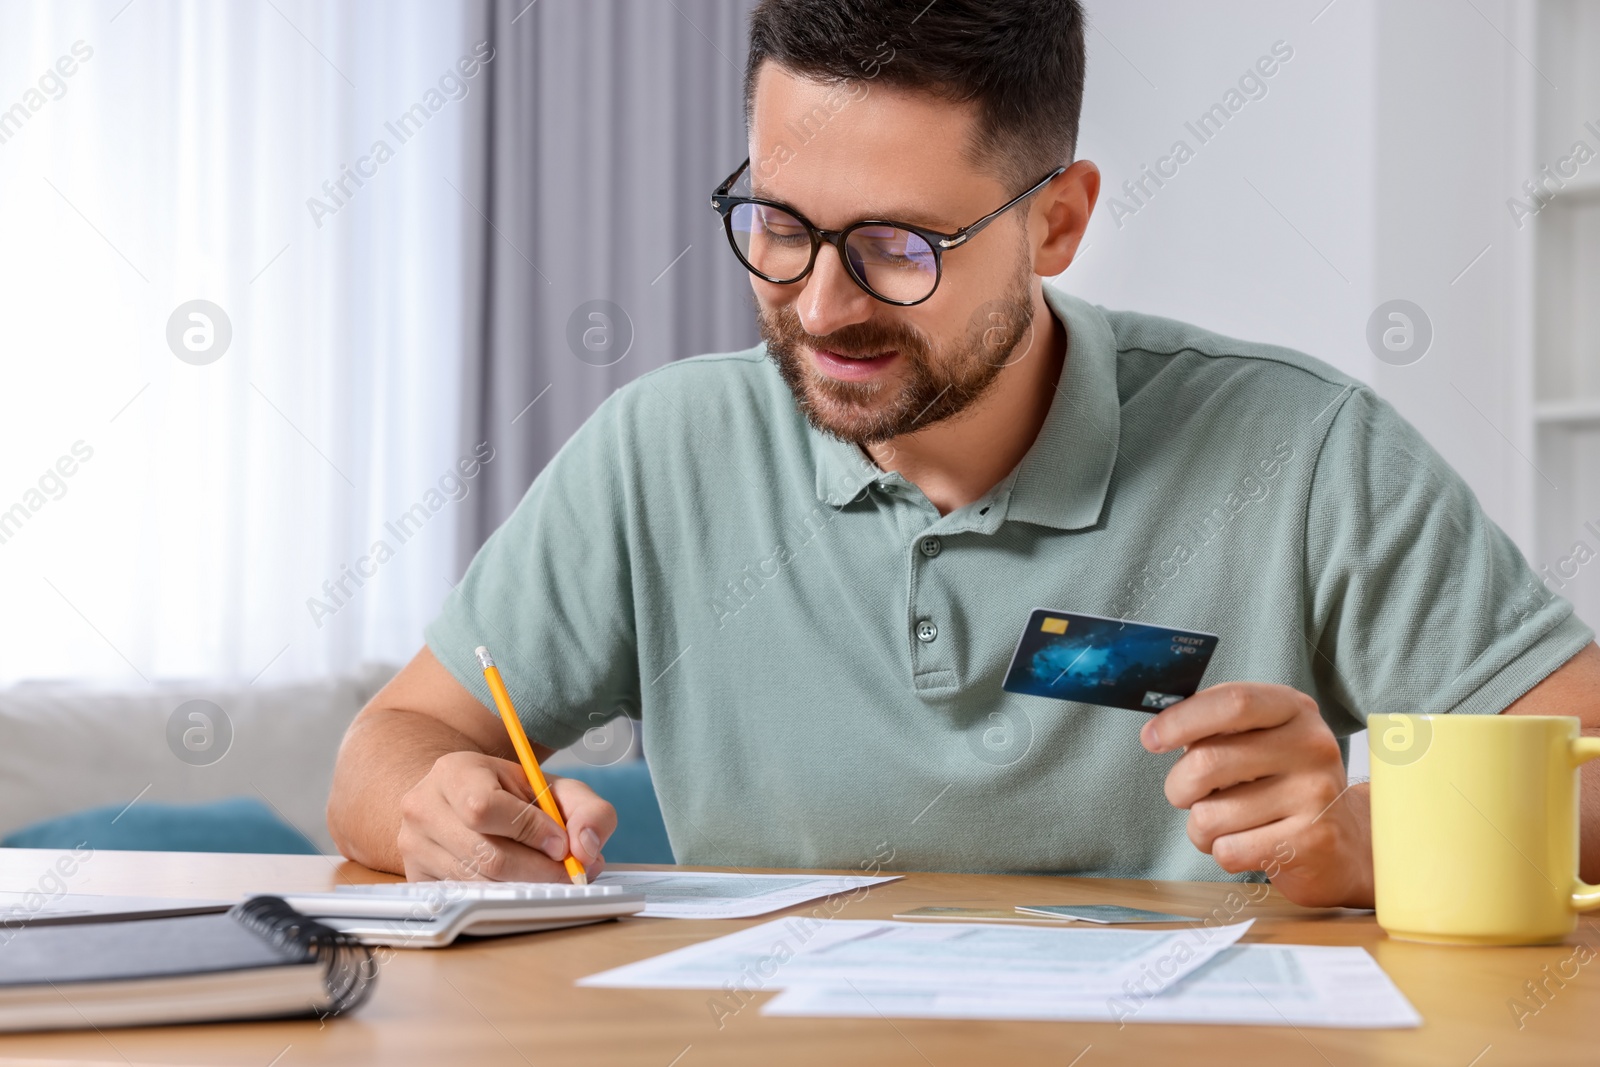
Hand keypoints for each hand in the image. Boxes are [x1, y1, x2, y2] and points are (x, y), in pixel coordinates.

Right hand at [396, 751, 616, 881]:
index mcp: (454, 771)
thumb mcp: (554, 789)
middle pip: (486, 856)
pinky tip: (520, 886)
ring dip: (525, 888)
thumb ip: (588, 810)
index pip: (485, 807)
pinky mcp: (416, 879)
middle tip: (569, 873)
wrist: (462, 803)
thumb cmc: (513, 797)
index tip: (561, 843)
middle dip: (539, 870)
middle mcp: (423, 808)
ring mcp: (413, 847)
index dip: (530, 831)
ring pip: (478, 885)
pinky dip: (502, 899)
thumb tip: (587, 848)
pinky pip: (466, 901)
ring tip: (549, 878)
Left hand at [1139, 682, 1371, 907]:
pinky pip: (1229, 850)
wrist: (1341, 844)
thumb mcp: (1259, 741)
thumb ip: (1216, 728)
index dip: (1181, 720)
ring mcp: (1316, 794)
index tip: (1151, 738)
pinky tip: (1246, 844)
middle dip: (1178, 786)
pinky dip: (1221, 852)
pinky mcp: (1312, 842)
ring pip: (1210, 814)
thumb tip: (1157, 730)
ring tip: (1225, 824)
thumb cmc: (1280, 786)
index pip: (1232, 702)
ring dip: (1200, 827)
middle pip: (1208, 761)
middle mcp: (1311, 746)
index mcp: (1293, 709)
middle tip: (1184, 794)